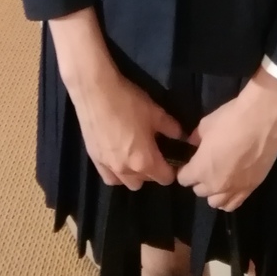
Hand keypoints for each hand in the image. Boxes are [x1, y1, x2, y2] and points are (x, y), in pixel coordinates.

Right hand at [48, 7, 184, 190]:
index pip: (165, 178)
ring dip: (135, 175)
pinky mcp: (94, 161)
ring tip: (136, 156)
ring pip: (127, 183)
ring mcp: (109, 167)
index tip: (174, 158)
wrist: (96, 93)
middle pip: (146, 181)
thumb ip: (171, 128)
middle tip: (155, 152)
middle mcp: (127, 171)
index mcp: (145, 161)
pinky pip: (110, 178)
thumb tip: (182, 136)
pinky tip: (119, 159)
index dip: (173, 170)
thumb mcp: (155, 113)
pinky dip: (117, 174)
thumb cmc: (128, 103)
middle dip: (154, 171)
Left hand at [176, 67, 276, 210]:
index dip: (184, 169)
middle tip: (205, 165)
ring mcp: (235, 189)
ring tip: (219, 177)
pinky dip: (230, 197)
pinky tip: (232, 183)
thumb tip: (193, 144)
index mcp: (201, 170)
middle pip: (199, 191)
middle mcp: (216, 185)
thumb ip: (196, 139)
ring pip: (216, 203)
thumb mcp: (205, 125)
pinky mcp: (252, 188)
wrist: (262, 120)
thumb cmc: (231, 120)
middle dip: (199, 179)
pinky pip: (235, 203)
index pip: (183, 179)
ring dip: (213, 192)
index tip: (189, 161)